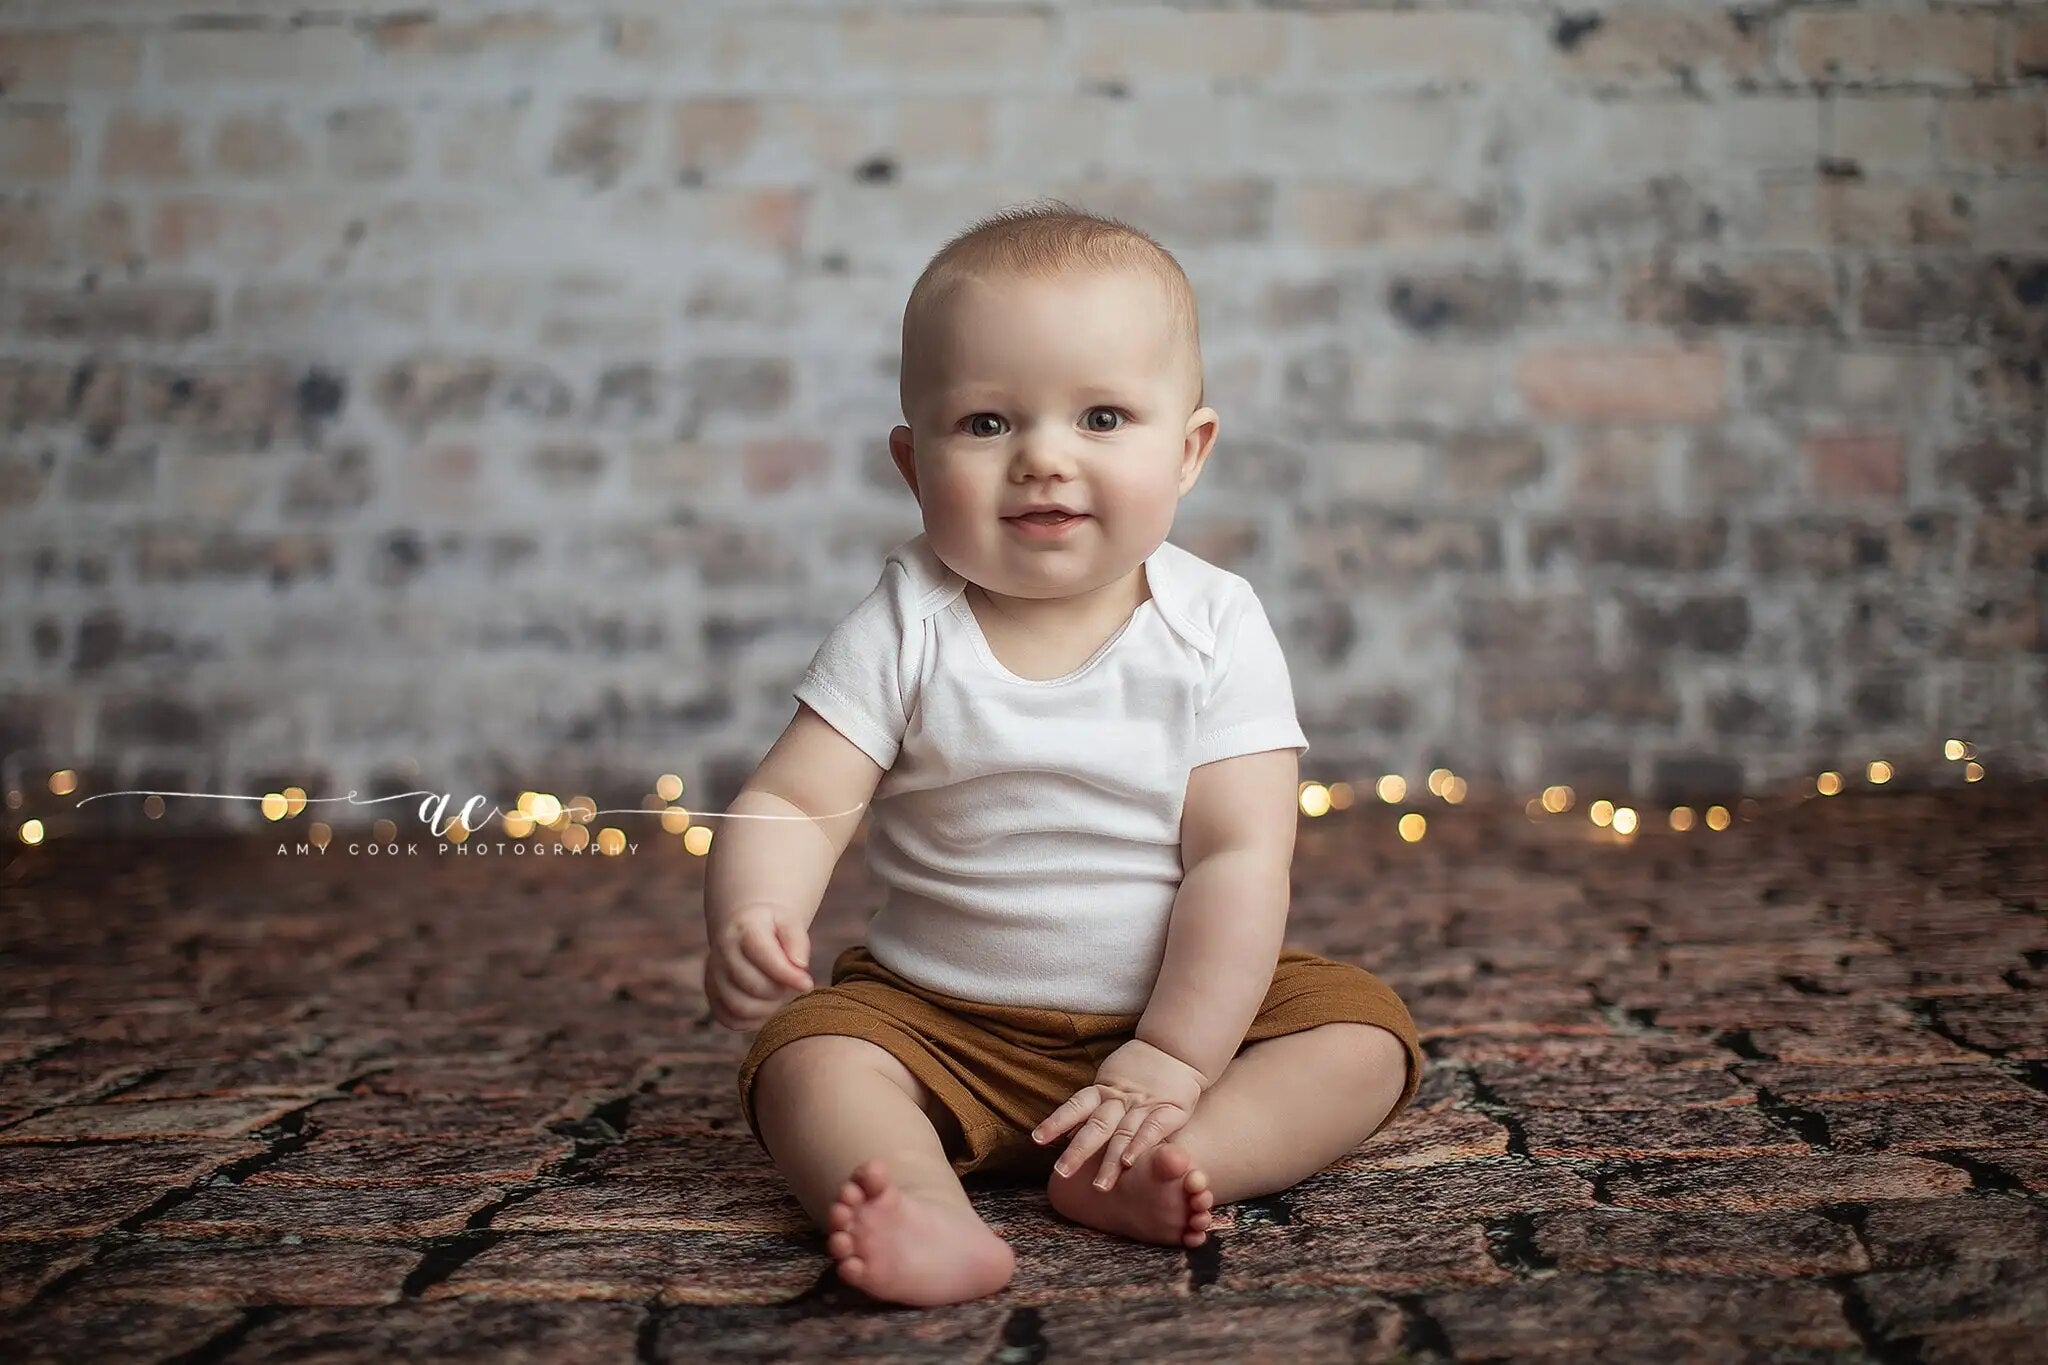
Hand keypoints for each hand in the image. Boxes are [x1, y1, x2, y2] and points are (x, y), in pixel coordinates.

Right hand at [704, 903, 814, 1030]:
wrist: (743, 927)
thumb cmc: (772, 927)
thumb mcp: (789, 922)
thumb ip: (797, 941)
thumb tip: (800, 966)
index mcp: (743, 931)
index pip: (765, 958)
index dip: (788, 976)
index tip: (807, 984)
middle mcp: (722, 953)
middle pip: (754, 986)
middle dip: (780, 991)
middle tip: (793, 986)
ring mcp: (714, 976)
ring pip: (740, 1007)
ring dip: (767, 1009)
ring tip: (781, 996)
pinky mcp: (712, 995)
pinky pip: (730, 1020)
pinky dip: (752, 1022)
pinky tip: (767, 1008)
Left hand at [1030, 1038, 1205, 1191]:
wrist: (1175, 1048)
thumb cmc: (1139, 1070)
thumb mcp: (1109, 1083)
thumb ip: (1092, 1109)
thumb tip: (1067, 1132)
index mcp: (1103, 1090)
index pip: (1075, 1106)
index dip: (1056, 1121)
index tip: (1037, 1140)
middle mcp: (1120, 1099)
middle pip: (1097, 1126)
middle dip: (1079, 1151)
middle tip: (1062, 1173)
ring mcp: (1144, 1105)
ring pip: (1123, 1133)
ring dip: (1111, 1160)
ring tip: (1099, 1185)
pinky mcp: (1170, 1110)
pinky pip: (1153, 1130)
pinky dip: (1140, 1145)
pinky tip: (1129, 1163)